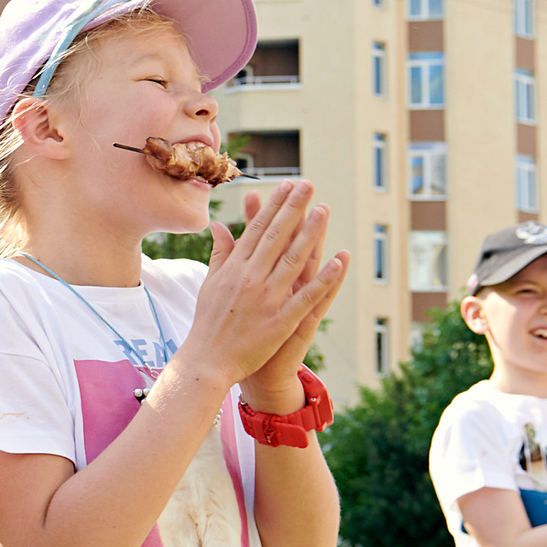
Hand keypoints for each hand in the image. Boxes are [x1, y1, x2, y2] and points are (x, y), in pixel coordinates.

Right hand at [174, 181, 348, 396]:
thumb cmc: (208, 323)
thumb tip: (219, 225)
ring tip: (324, 210)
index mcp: (235, 268)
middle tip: (309, 185)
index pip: (257, 229)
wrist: (206, 361)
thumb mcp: (210, 283)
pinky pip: (306, 296)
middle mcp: (251, 278)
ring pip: (294, 260)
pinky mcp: (280, 320)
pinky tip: (339, 260)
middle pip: (276, 237)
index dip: (274, 205)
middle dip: (293, 208)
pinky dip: (324, 278)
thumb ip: (220, 253)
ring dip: (311, 234)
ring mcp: (267, 298)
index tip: (287, 185)